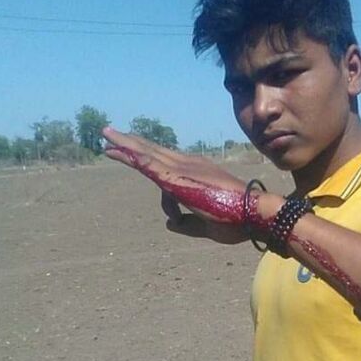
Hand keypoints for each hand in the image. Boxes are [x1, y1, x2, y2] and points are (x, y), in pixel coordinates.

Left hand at [103, 127, 250, 243]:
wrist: (254, 213)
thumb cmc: (237, 220)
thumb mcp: (206, 226)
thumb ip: (187, 224)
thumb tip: (169, 223)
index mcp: (198, 173)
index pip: (166, 161)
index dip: (146, 154)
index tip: (129, 149)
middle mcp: (189, 165)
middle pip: (153, 151)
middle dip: (131, 143)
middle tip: (109, 133)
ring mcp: (183, 170)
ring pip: (148, 153)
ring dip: (125, 145)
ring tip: (105, 137)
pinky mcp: (177, 179)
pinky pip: (149, 165)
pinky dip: (132, 157)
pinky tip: (116, 151)